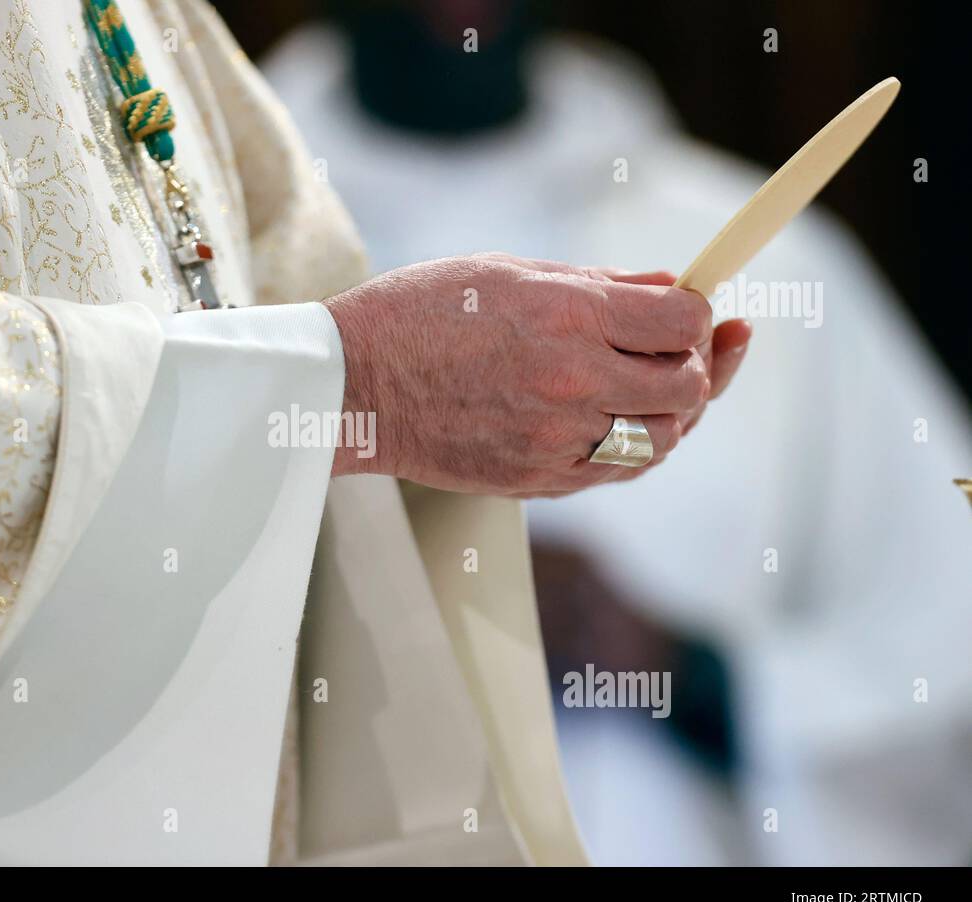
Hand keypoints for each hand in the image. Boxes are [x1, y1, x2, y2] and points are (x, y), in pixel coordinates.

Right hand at [325, 253, 749, 496]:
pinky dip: (634, 445)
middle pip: (687, 386)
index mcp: (567, 316)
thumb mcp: (508, 271)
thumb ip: (597, 283)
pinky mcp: (539, 479)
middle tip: (673, 350)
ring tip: (646, 386)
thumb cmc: (419, 314)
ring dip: (670, 412)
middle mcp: (572, 381)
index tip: (687, 312)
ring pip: (663, 438)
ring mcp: (557, 439)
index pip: (684, 322)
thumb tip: (669, 286)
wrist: (354, 385)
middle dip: (695, 364)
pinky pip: (619, 471)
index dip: (699, 315)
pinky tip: (618, 418)